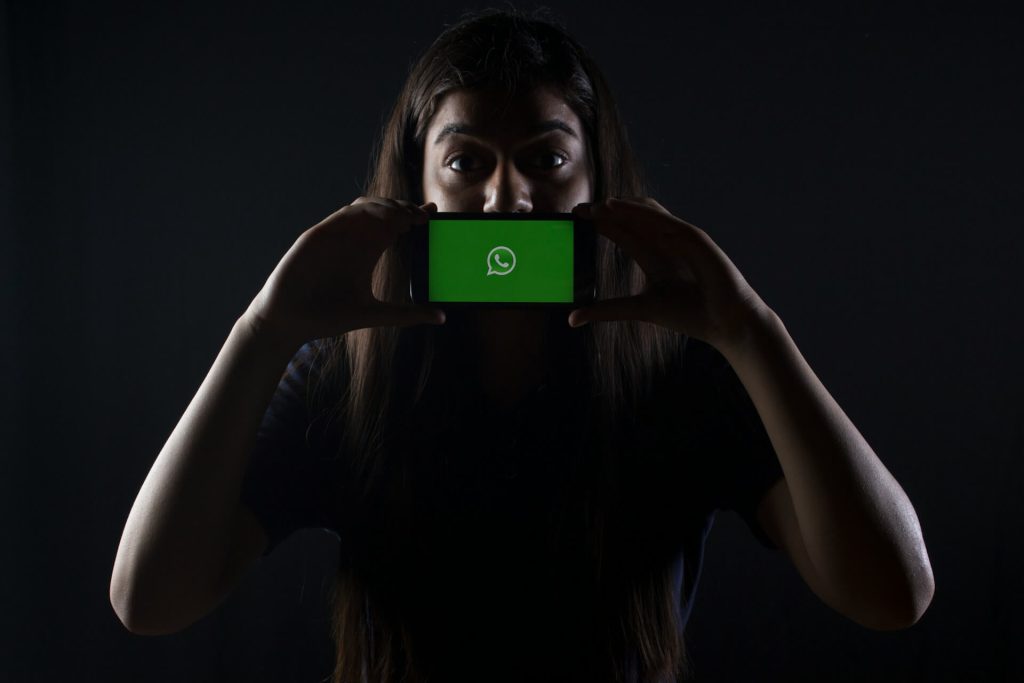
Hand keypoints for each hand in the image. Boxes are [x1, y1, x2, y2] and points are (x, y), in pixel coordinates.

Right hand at [244, 196, 445, 347]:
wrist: (289, 321)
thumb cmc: (326, 317)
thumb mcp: (374, 315)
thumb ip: (406, 314)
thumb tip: (441, 317)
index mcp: (367, 252)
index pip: (395, 226)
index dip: (414, 216)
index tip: (434, 215)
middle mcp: (354, 240)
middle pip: (384, 212)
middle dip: (405, 209)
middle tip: (424, 217)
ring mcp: (336, 235)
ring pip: (366, 207)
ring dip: (388, 206)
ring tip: (408, 215)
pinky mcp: (319, 234)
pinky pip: (344, 214)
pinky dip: (365, 212)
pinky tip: (383, 218)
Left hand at [569, 197, 769, 351]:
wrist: (726, 323)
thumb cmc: (691, 315)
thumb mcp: (640, 309)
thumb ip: (607, 310)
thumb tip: (572, 318)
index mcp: (654, 255)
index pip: (622, 232)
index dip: (600, 223)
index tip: (575, 217)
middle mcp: (666, 243)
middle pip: (632, 218)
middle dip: (607, 211)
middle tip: (580, 209)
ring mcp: (682, 239)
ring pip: (650, 214)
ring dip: (626, 208)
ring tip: (602, 206)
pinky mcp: (698, 241)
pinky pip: (671, 223)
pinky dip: (650, 216)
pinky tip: (629, 212)